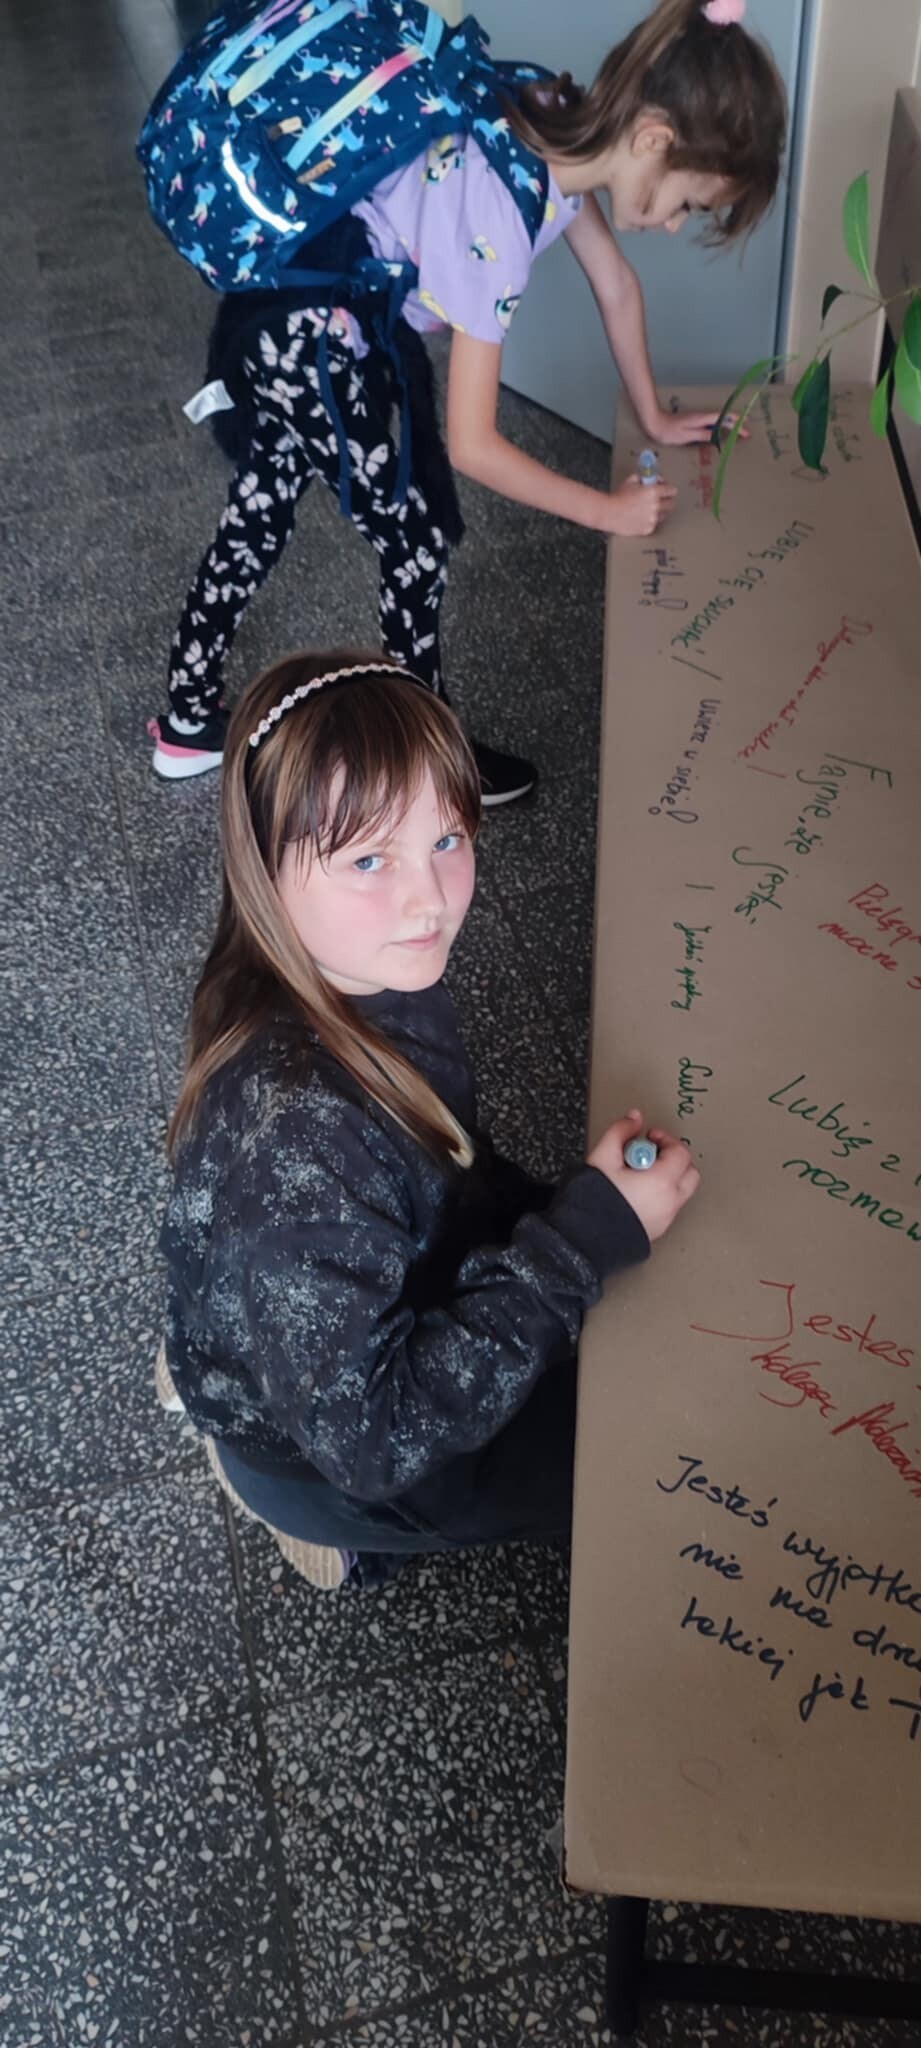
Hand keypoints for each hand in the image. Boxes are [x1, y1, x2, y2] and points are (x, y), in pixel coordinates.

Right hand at [588, 1109, 699, 1243]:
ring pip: (681, 1190)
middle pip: (689, 1172)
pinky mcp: (658, 1229)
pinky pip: (670, 1205)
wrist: (584, 1239)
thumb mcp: (603, 1157)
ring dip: (668, 1177)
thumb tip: (634, 1119)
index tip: (648, 1137)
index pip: (680, 1152)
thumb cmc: (593, 1202)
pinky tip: (636, 1192)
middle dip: (673, 1158)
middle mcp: (670, 1201)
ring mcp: (666, 1218)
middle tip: (649, 1154)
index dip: (665, 1138)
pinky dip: (661, 1194)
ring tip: (639, 1174)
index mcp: (662, 1182)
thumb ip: (620, 1132)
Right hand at [604, 475, 676, 537]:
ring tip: (648, 509)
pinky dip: (650, 521)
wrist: (608, 512)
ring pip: (664, 515)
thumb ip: (645, 478)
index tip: (665, 489)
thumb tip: (652, 478)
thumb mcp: (631, 480)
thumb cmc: (618, 496)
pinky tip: (641, 517)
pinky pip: (654, 524)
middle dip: (666, 500)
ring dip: (659, 511)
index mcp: (654, 492)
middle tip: (659, 499)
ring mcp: (653, 519)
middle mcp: (656, 506)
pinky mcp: (648, 529)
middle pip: (671, 504)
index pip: (672, 490)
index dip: (668, 489)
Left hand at [648, 407, 749, 446]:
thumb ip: (702, 435)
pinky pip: (712, 423)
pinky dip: (721, 427)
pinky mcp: (695, 421)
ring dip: (730, 425)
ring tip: (739, 432)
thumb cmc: (668, 431)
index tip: (745, 430)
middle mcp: (702, 416)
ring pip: (719, 420)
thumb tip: (717, 436)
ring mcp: (699, 418)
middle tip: (746, 433)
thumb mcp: (686, 435)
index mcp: (702, 418)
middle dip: (737, 424)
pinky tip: (722, 433)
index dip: (736, 423)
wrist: (655, 422)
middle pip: (724, 418)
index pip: (724, 418)